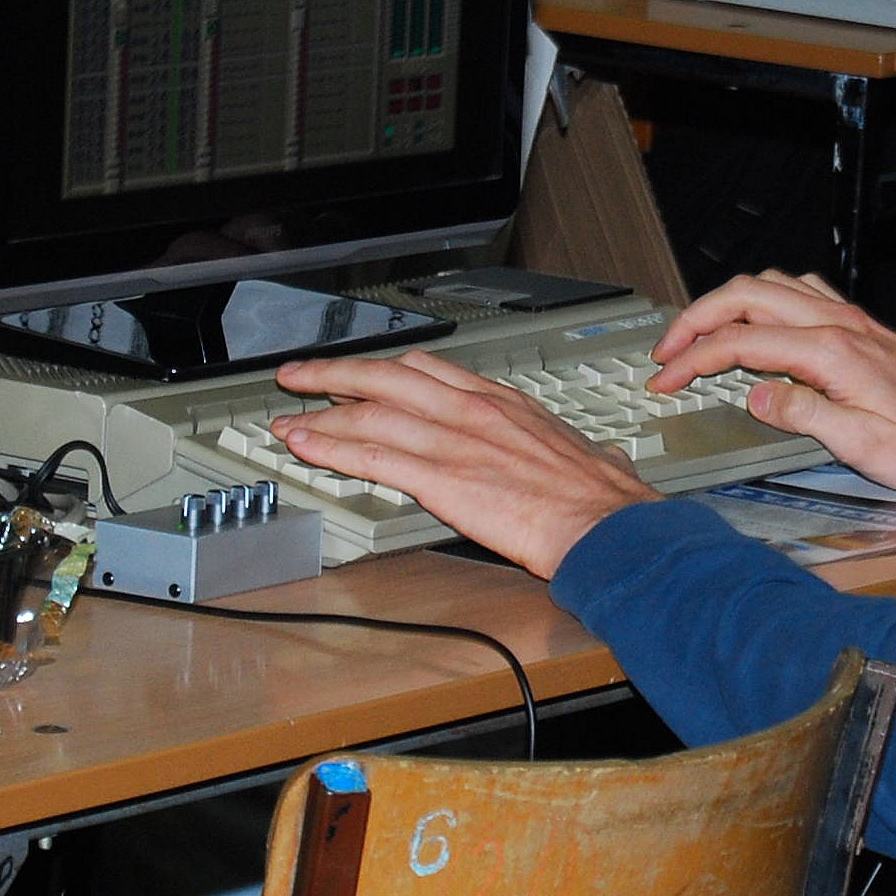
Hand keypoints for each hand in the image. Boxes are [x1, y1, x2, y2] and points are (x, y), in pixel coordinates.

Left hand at [268, 349, 656, 577]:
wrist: (608, 526)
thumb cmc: (603, 499)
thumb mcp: (587, 454)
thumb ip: (570, 452)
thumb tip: (595, 458)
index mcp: (504, 403)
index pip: (429, 370)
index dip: (384, 370)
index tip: (360, 374)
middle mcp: (473, 411)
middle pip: (387, 378)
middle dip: (335, 374)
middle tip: (301, 375)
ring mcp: (454, 442)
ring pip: (370, 415)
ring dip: (321, 415)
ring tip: (287, 419)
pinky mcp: (442, 479)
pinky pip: (372, 456)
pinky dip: (331, 448)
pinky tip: (306, 445)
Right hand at [648, 271, 895, 496]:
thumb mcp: (861, 444)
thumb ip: (802, 414)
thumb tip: (754, 397)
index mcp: (830, 352)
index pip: (740, 343)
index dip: (692, 360)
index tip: (666, 379)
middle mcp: (838, 324)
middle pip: (745, 297)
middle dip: (695, 319)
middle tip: (666, 351)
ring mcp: (850, 319)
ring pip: (771, 285)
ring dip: (726, 303)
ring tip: (700, 332)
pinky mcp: (861, 326)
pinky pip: (801, 290)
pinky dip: (764, 298)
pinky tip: (759, 319)